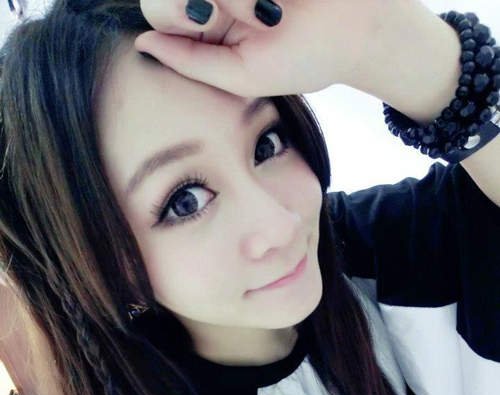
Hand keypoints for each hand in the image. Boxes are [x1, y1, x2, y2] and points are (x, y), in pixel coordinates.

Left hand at [135, 0, 384, 96]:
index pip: (159, 8)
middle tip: (241, 8)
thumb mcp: (245, 75)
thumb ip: (192, 64)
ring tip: (272, 5)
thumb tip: (141, 46)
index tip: (207, 15)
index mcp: (208, 25)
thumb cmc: (308, 56)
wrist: (364, 26)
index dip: (173, 8)